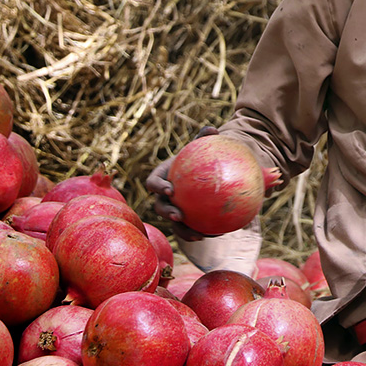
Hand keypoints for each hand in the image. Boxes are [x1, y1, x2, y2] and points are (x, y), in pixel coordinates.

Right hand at [145, 126, 218, 241]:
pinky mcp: (182, 217)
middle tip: (179, 216)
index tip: (171, 190)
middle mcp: (163, 194)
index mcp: (162, 176)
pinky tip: (212, 235)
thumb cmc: (197, 156)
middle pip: (159, 206)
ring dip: (182, 230)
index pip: (153, 182)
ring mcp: (171, 207)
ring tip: (198, 235)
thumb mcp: (200, 145)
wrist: (200, 169)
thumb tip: (212, 129)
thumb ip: (204, 137)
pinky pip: (186, 228)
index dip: (158, 187)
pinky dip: (196, 232)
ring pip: (172, 222)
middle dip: (167, 212)